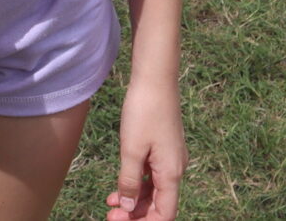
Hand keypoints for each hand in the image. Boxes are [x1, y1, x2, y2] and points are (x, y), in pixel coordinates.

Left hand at [110, 77, 185, 220]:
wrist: (155, 78)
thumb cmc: (144, 111)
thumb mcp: (131, 149)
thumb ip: (129, 181)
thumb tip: (128, 207)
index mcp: (172, 173)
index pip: (165, 214)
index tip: (119, 220)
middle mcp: (175, 169)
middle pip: (159, 205)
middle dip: (136, 214)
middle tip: (110, 214)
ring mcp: (170, 159)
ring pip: (154, 191)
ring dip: (133, 200)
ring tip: (110, 203)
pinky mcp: (162, 149)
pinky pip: (151, 176)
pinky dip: (136, 184)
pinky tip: (117, 186)